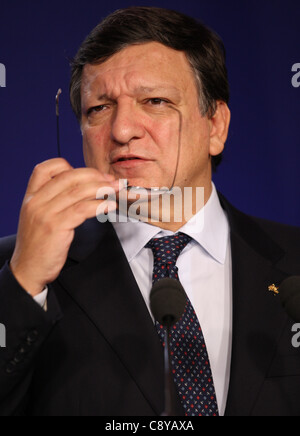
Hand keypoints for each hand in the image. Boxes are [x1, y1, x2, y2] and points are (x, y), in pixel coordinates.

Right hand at [10, 158, 119, 296]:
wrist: (27, 269)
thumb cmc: (38, 245)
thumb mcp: (37, 217)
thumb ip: (52, 201)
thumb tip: (81, 189)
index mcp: (31, 196)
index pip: (46, 168)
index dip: (68, 166)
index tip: (88, 174)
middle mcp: (36, 201)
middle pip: (68, 177)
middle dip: (94, 176)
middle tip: (111, 180)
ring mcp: (45, 213)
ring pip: (77, 192)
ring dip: (101, 188)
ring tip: (115, 190)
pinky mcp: (56, 227)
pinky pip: (82, 209)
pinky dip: (99, 205)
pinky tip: (109, 205)